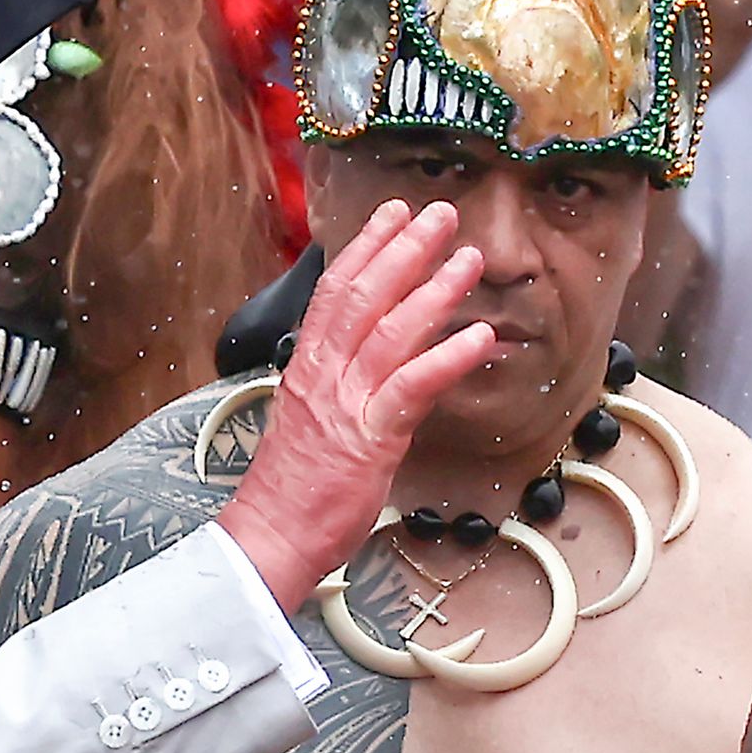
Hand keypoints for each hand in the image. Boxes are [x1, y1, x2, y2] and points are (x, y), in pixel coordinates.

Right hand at [212, 199, 498, 605]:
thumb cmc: (292, 489)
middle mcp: (324, 375)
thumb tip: (367, 368)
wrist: (271, 537)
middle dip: (404, 249)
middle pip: (364, 296)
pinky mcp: (371, 438)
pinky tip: (480, 338)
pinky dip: (448, 359)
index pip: (333, 292)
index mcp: (307, 368)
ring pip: (391, 331)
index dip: (365, 248)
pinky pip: (412, 387)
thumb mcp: (309, 421)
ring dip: (434, 290)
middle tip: (440, 216)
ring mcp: (346, 403)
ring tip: (468, 258)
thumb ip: (337, 387)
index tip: (391, 215)